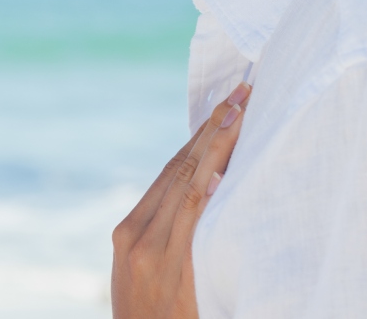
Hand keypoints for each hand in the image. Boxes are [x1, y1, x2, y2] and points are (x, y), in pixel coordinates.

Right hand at [111, 82, 251, 318]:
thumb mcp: (142, 273)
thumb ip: (165, 232)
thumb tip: (210, 185)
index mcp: (128, 229)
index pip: (169, 171)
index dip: (197, 137)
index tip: (222, 108)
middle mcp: (136, 231)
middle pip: (178, 167)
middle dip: (211, 127)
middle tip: (238, 94)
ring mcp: (151, 247)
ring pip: (185, 181)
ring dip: (215, 144)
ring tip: (239, 112)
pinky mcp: (169, 265)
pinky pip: (191, 216)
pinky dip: (205, 185)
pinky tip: (222, 163)